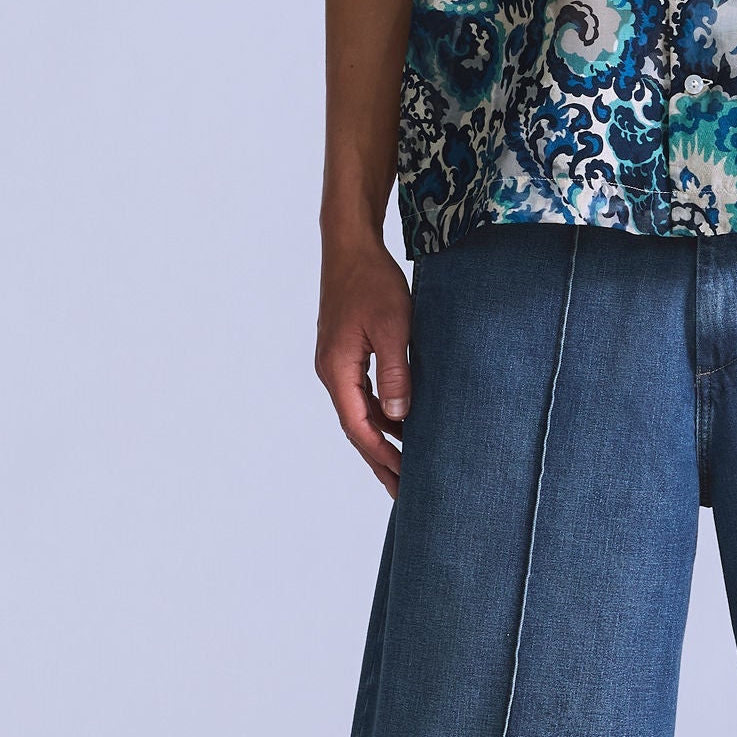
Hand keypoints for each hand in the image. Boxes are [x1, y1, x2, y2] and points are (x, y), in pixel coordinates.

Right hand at [317, 238, 413, 494]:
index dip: (382, 455)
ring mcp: (336, 361)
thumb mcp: (392, 326)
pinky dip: (380, 411)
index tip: (404, 479)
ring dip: (381, 436)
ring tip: (405, 463)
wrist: (350, 246)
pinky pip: (362, 392)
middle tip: (403, 490)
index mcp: (337, 370)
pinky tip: (401, 420)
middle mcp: (331, 371)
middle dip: (379, 458)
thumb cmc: (372, 281)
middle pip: (356, 426)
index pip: (359, 427)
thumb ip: (395, 372)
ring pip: (359, 410)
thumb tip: (399, 417)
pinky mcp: (345, 350)